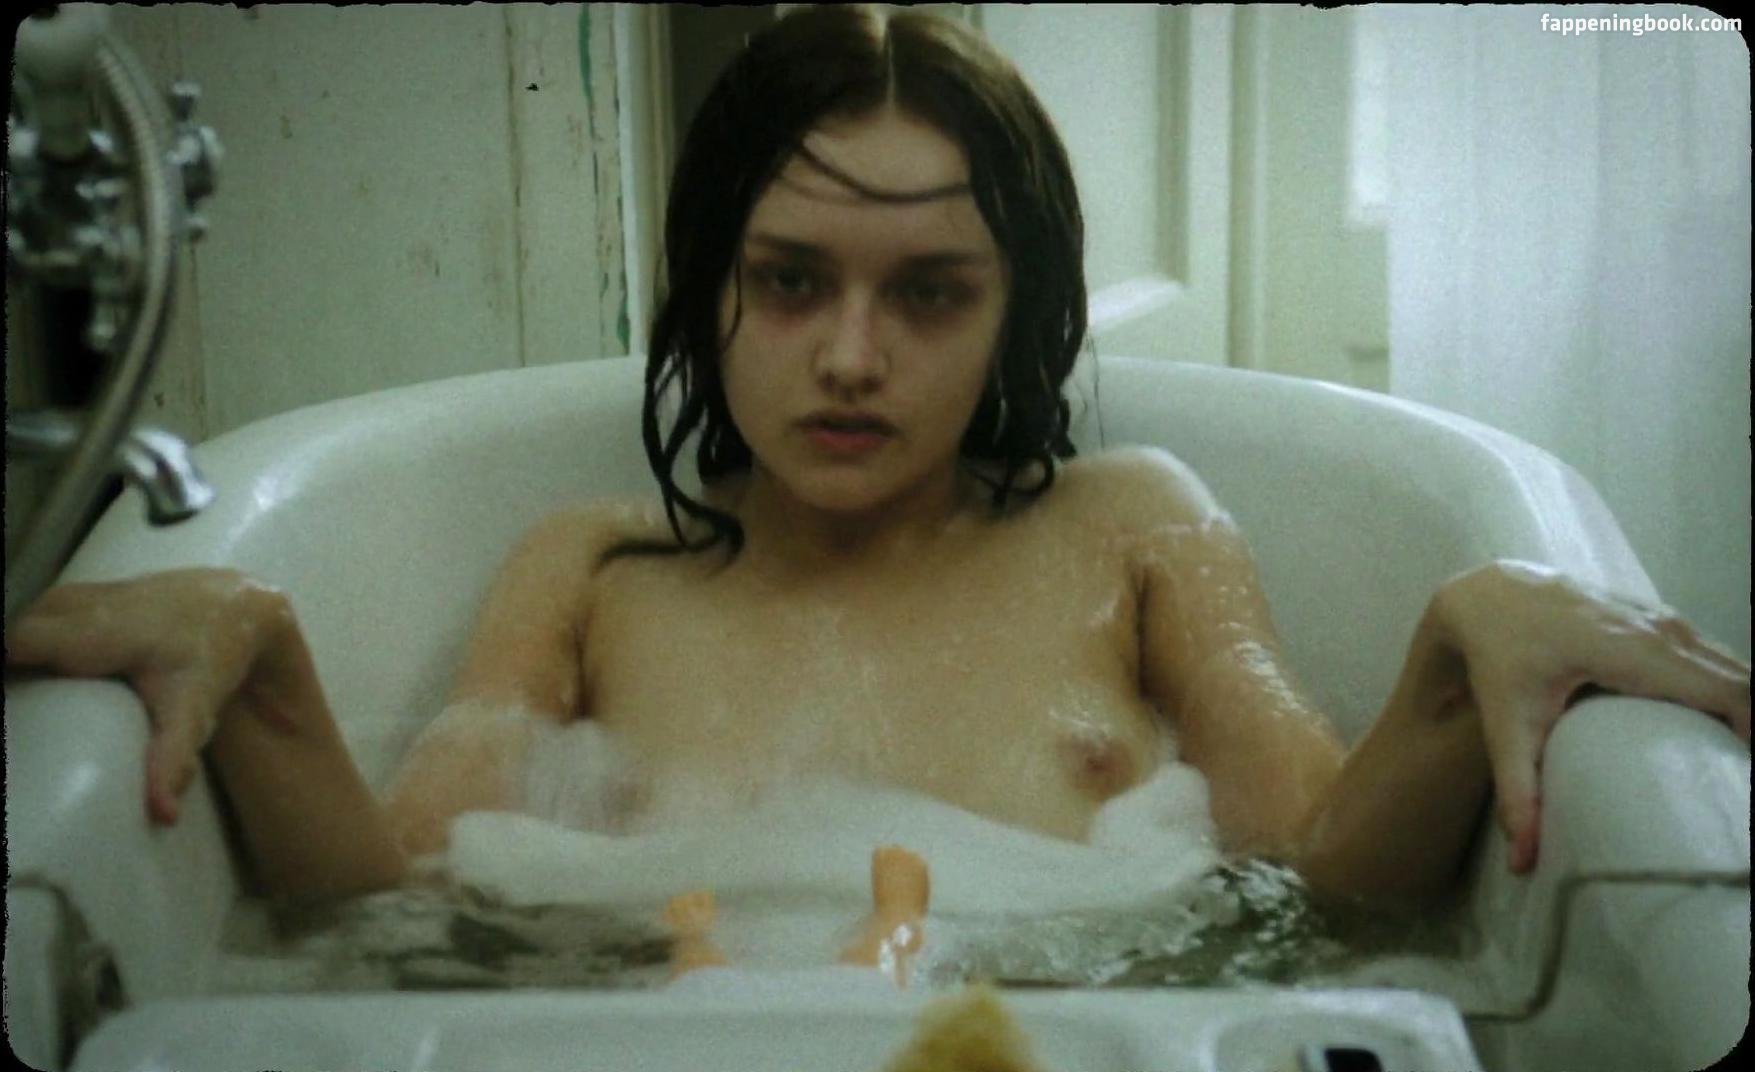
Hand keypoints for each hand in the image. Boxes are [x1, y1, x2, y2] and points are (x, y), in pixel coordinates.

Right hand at [6, 569, 289, 823]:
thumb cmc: (214, 660)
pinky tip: (30, 668)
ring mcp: (89, 594)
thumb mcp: (195, 712)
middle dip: (6, 661)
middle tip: (15, 708)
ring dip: (17, 649)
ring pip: (31, 616)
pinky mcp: (91, 593)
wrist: (241, 606)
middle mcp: (89, 607)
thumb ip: (173, 760)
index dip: (3, 666)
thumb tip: (163, 817)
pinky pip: (46, 612)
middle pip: (19, 631)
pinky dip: (33, 636)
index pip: (23, 643)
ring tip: (19, 688)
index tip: (8, 709)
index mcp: (103, 634)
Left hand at [1432, 561, 1750, 873]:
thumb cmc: (1498, 662)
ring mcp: (1661, 616)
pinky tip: (1730, 726)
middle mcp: (1657, 628)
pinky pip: (1710, 654)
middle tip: (1745, 780)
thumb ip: (1518, 795)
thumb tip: (1523, 866)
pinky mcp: (1658, 616)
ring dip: (1747, 707)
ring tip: (1741, 759)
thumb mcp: (1504, 728)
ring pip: (1730, 665)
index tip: (1749, 780)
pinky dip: (1730, 686)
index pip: (1724, 691)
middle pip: (1740, 679)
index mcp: (1631, 651)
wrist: (1486, 596)